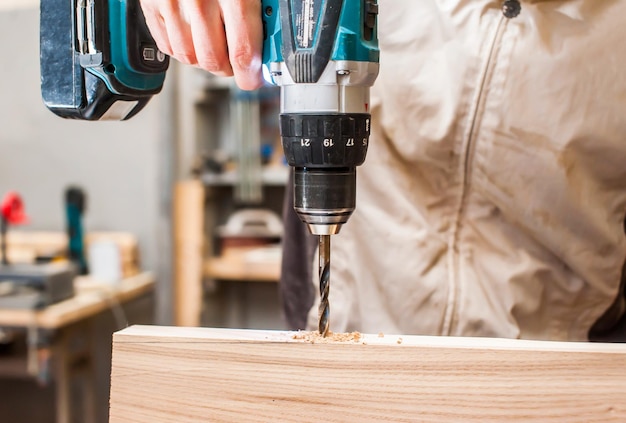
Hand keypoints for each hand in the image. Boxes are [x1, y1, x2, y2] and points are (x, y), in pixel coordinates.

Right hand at [140, 0, 262, 89]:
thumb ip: (264, 6)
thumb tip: (272, 41)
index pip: (242, 52)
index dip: (250, 75)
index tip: (254, 79)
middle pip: (213, 60)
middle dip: (228, 69)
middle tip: (237, 63)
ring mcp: (171, 0)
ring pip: (189, 57)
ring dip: (205, 60)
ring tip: (216, 47)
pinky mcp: (151, 2)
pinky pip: (167, 44)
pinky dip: (182, 48)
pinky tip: (194, 36)